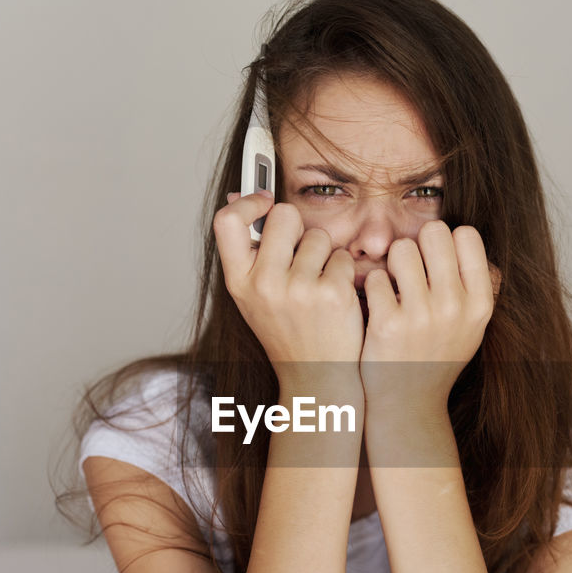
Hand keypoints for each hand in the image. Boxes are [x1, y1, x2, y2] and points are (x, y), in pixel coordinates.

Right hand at [214, 191, 364, 388]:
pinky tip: (337, 299)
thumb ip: (248, 250)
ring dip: (325, 255)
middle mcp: (263, 284)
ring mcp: (298, 289)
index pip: (227, 221)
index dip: (247, 202)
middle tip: (302, 256)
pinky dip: (345, 273)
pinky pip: (343, 257)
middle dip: (298, 228)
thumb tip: (236, 194)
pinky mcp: (331, 293)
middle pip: (284, 215)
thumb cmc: (288, 333)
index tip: (264, 200)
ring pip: (319, 236)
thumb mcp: (254, 296)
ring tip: (318, 287)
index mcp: (239, 282)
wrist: (318, 378)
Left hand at [359, 221, 500, 410]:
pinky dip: (374, 287)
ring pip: (401, 249)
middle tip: (411, 268)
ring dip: (393, 262)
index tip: (436, 260)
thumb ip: (476, 287)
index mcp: (480, 303)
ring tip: (395, 285)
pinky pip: (376, 277)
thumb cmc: (437, 358)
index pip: (466, 235)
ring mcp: (421, 316)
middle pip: (434, 232)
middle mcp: (455, 307)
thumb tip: (467, 239)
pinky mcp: (387, 325)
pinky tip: (379, 305)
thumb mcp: (472, 328)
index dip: (447, 240)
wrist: (408, 404)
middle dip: (418, 244)